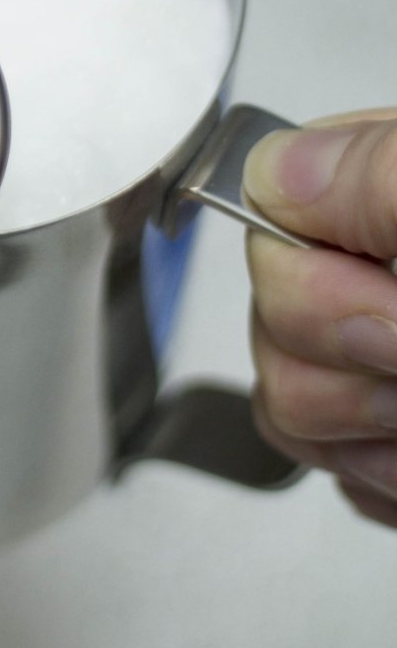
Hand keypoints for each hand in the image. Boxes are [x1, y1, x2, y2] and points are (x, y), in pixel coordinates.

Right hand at [244, 113, 396, 528]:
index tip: (390, 307)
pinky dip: (381, 477)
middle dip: (346, 365)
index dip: (311, 277)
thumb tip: (272, 170)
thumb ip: (382, 177)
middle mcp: (379, 261)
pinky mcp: (391, 431)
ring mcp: (386, 351)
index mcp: (387, 188)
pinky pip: (336, 468)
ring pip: (286, 400)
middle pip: (268, 318)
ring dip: (365, 433)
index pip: (263, 208)